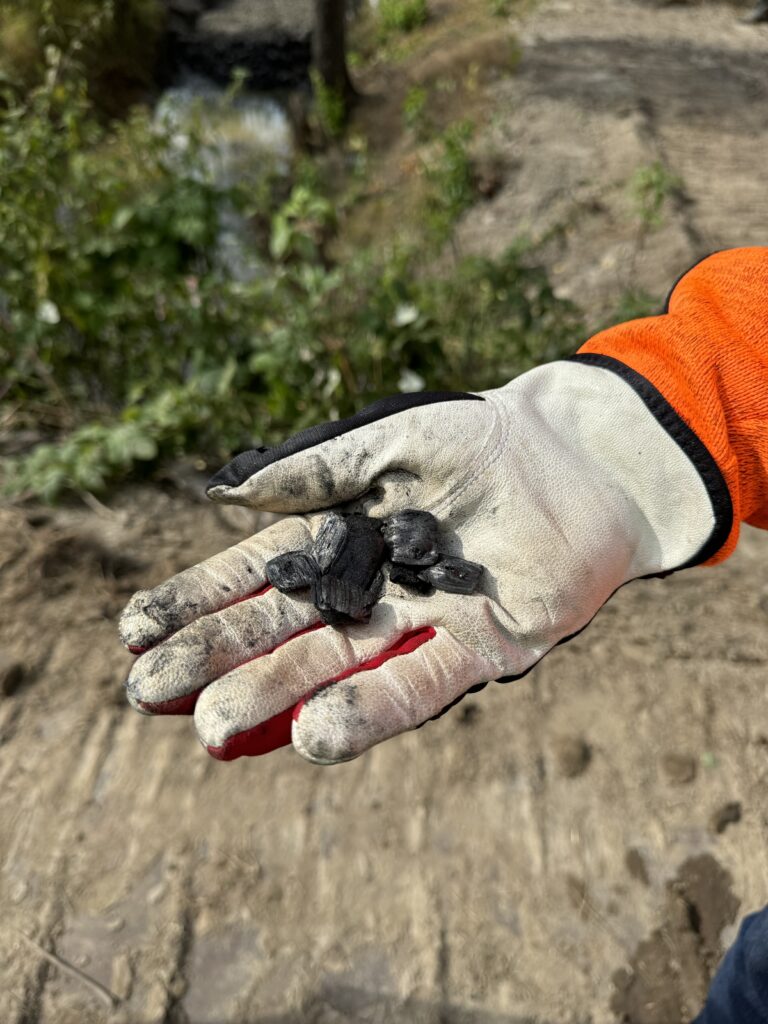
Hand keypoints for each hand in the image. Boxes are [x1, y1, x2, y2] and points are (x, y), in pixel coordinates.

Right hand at [119, 360, 721, 764]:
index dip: (197, 600)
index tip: (136, 629)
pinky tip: (315, 737)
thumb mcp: (391, 440)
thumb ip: (318, 470)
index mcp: (345, 535)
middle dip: (216, 658)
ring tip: (211, 728)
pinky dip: (370, 710)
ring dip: (275, 698)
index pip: (257, 573)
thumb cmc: (484, 440)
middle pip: (282, 629)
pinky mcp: (481, 648)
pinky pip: (419, 685)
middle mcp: (372, 588)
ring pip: (337, 666)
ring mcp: (421, 622)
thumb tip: (225, 494)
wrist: (581, 462)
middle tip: (148, 692)